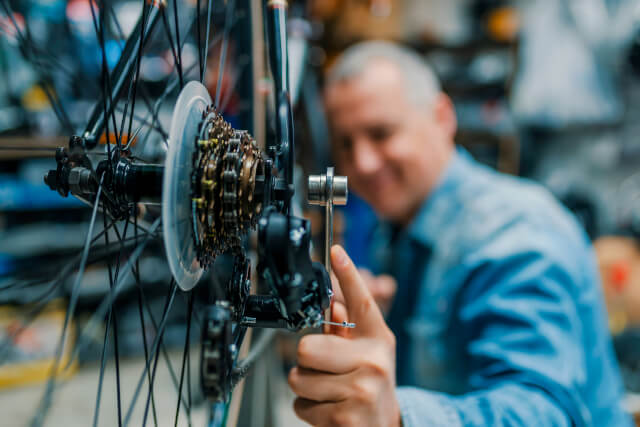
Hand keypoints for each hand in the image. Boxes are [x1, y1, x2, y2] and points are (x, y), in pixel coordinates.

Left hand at [288, 246, 400, 426]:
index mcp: (378, 340)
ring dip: (307, 389)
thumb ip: (345, 332)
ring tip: (330, 394)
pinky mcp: (346, 415)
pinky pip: (300, 404)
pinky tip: (330, 410)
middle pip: (307, 347)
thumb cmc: (370, 388)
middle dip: (307, 363)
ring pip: (298, 378)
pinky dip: (308, 410)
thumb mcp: (366, 356)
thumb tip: (330, 304)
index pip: (361, 302)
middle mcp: (374, 360)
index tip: (336, 251)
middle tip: (325, 372)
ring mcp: (362, 388)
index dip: (348, 274)